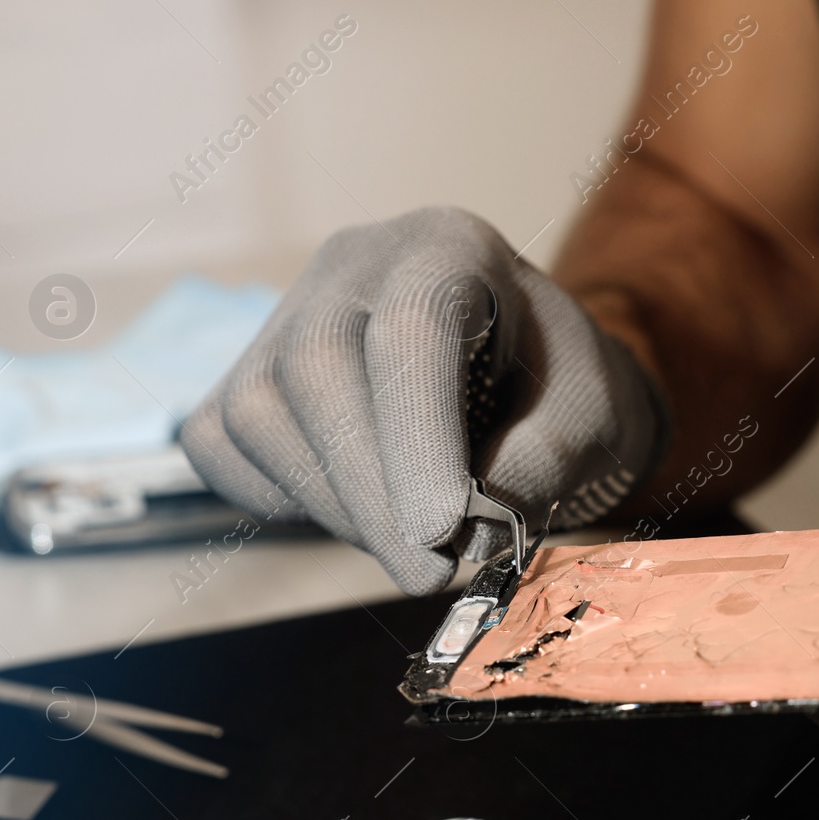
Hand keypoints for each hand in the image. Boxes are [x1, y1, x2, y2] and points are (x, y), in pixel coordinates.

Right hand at [181, 207, 668, 593]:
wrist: (526, 379)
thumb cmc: (560, 387)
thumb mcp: (593, 414)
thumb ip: (545, 460)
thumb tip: (471, 528)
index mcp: (448, 247)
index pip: (410, 327)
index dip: (417, 435)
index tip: (443, 532)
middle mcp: (354, 263)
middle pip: (319, 366)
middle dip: (371, 491)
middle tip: (431, 572)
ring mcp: (286, 313)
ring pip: (261, 413)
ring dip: (338, 507)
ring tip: (413, 545)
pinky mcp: (243, 373)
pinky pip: (226, 446)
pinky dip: (287, 501)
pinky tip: (359, 514)